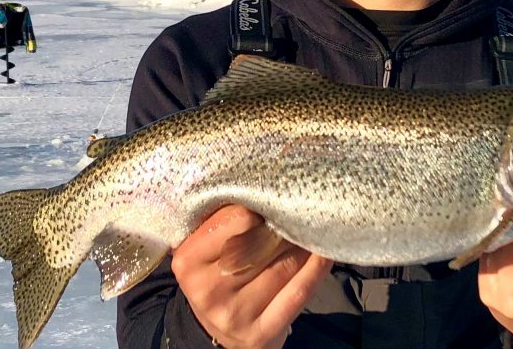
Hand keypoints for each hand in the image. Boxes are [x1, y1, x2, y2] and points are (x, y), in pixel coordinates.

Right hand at [170, 204, 332, 348]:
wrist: (222, 332)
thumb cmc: (217, 275)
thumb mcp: (204, 249)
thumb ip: (222, 220)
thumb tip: (265, 181)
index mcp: (188, 261)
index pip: (233, 220)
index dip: (259, 204)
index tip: (272, 194)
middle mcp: (208, 290)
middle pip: (263, 242)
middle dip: (284, 223)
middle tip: (299, 207)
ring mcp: (235, 314)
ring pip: (285, 264)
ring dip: (303, 242)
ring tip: (311, 227)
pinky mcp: (262, 332)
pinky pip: (298, 291)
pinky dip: (316, 268)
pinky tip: (324, 252)